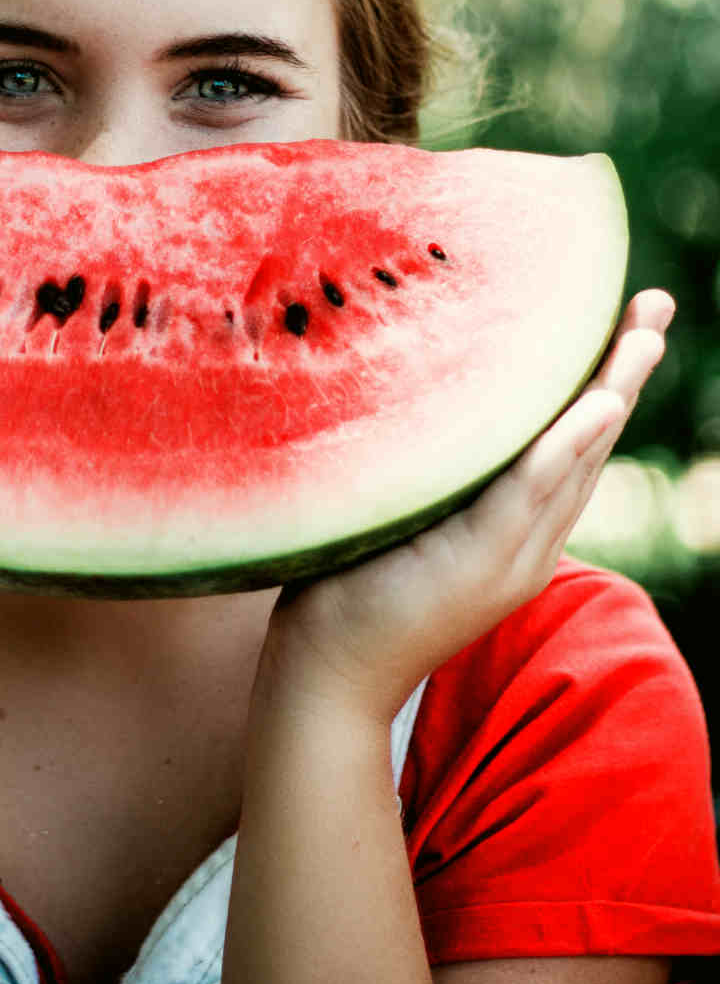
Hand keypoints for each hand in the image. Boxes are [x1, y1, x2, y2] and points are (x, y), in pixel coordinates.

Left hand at [260, 288, 673, 723]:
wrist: (327, 677)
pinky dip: (566, 446)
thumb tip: (415, 385)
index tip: (628, 319)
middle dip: (626, 371)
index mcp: (517, 530)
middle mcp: (529, 542)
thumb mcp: (404, 511)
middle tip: (657, 305)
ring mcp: (510, 557)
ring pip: (574, 461)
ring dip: (611, 393)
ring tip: (643, 336)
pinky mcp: (478, 564)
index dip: (604, 381)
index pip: (573, 444)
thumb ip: (430, 464)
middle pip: (590, 444)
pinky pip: (529, 493)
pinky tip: (596, 404)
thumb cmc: (350, 585)